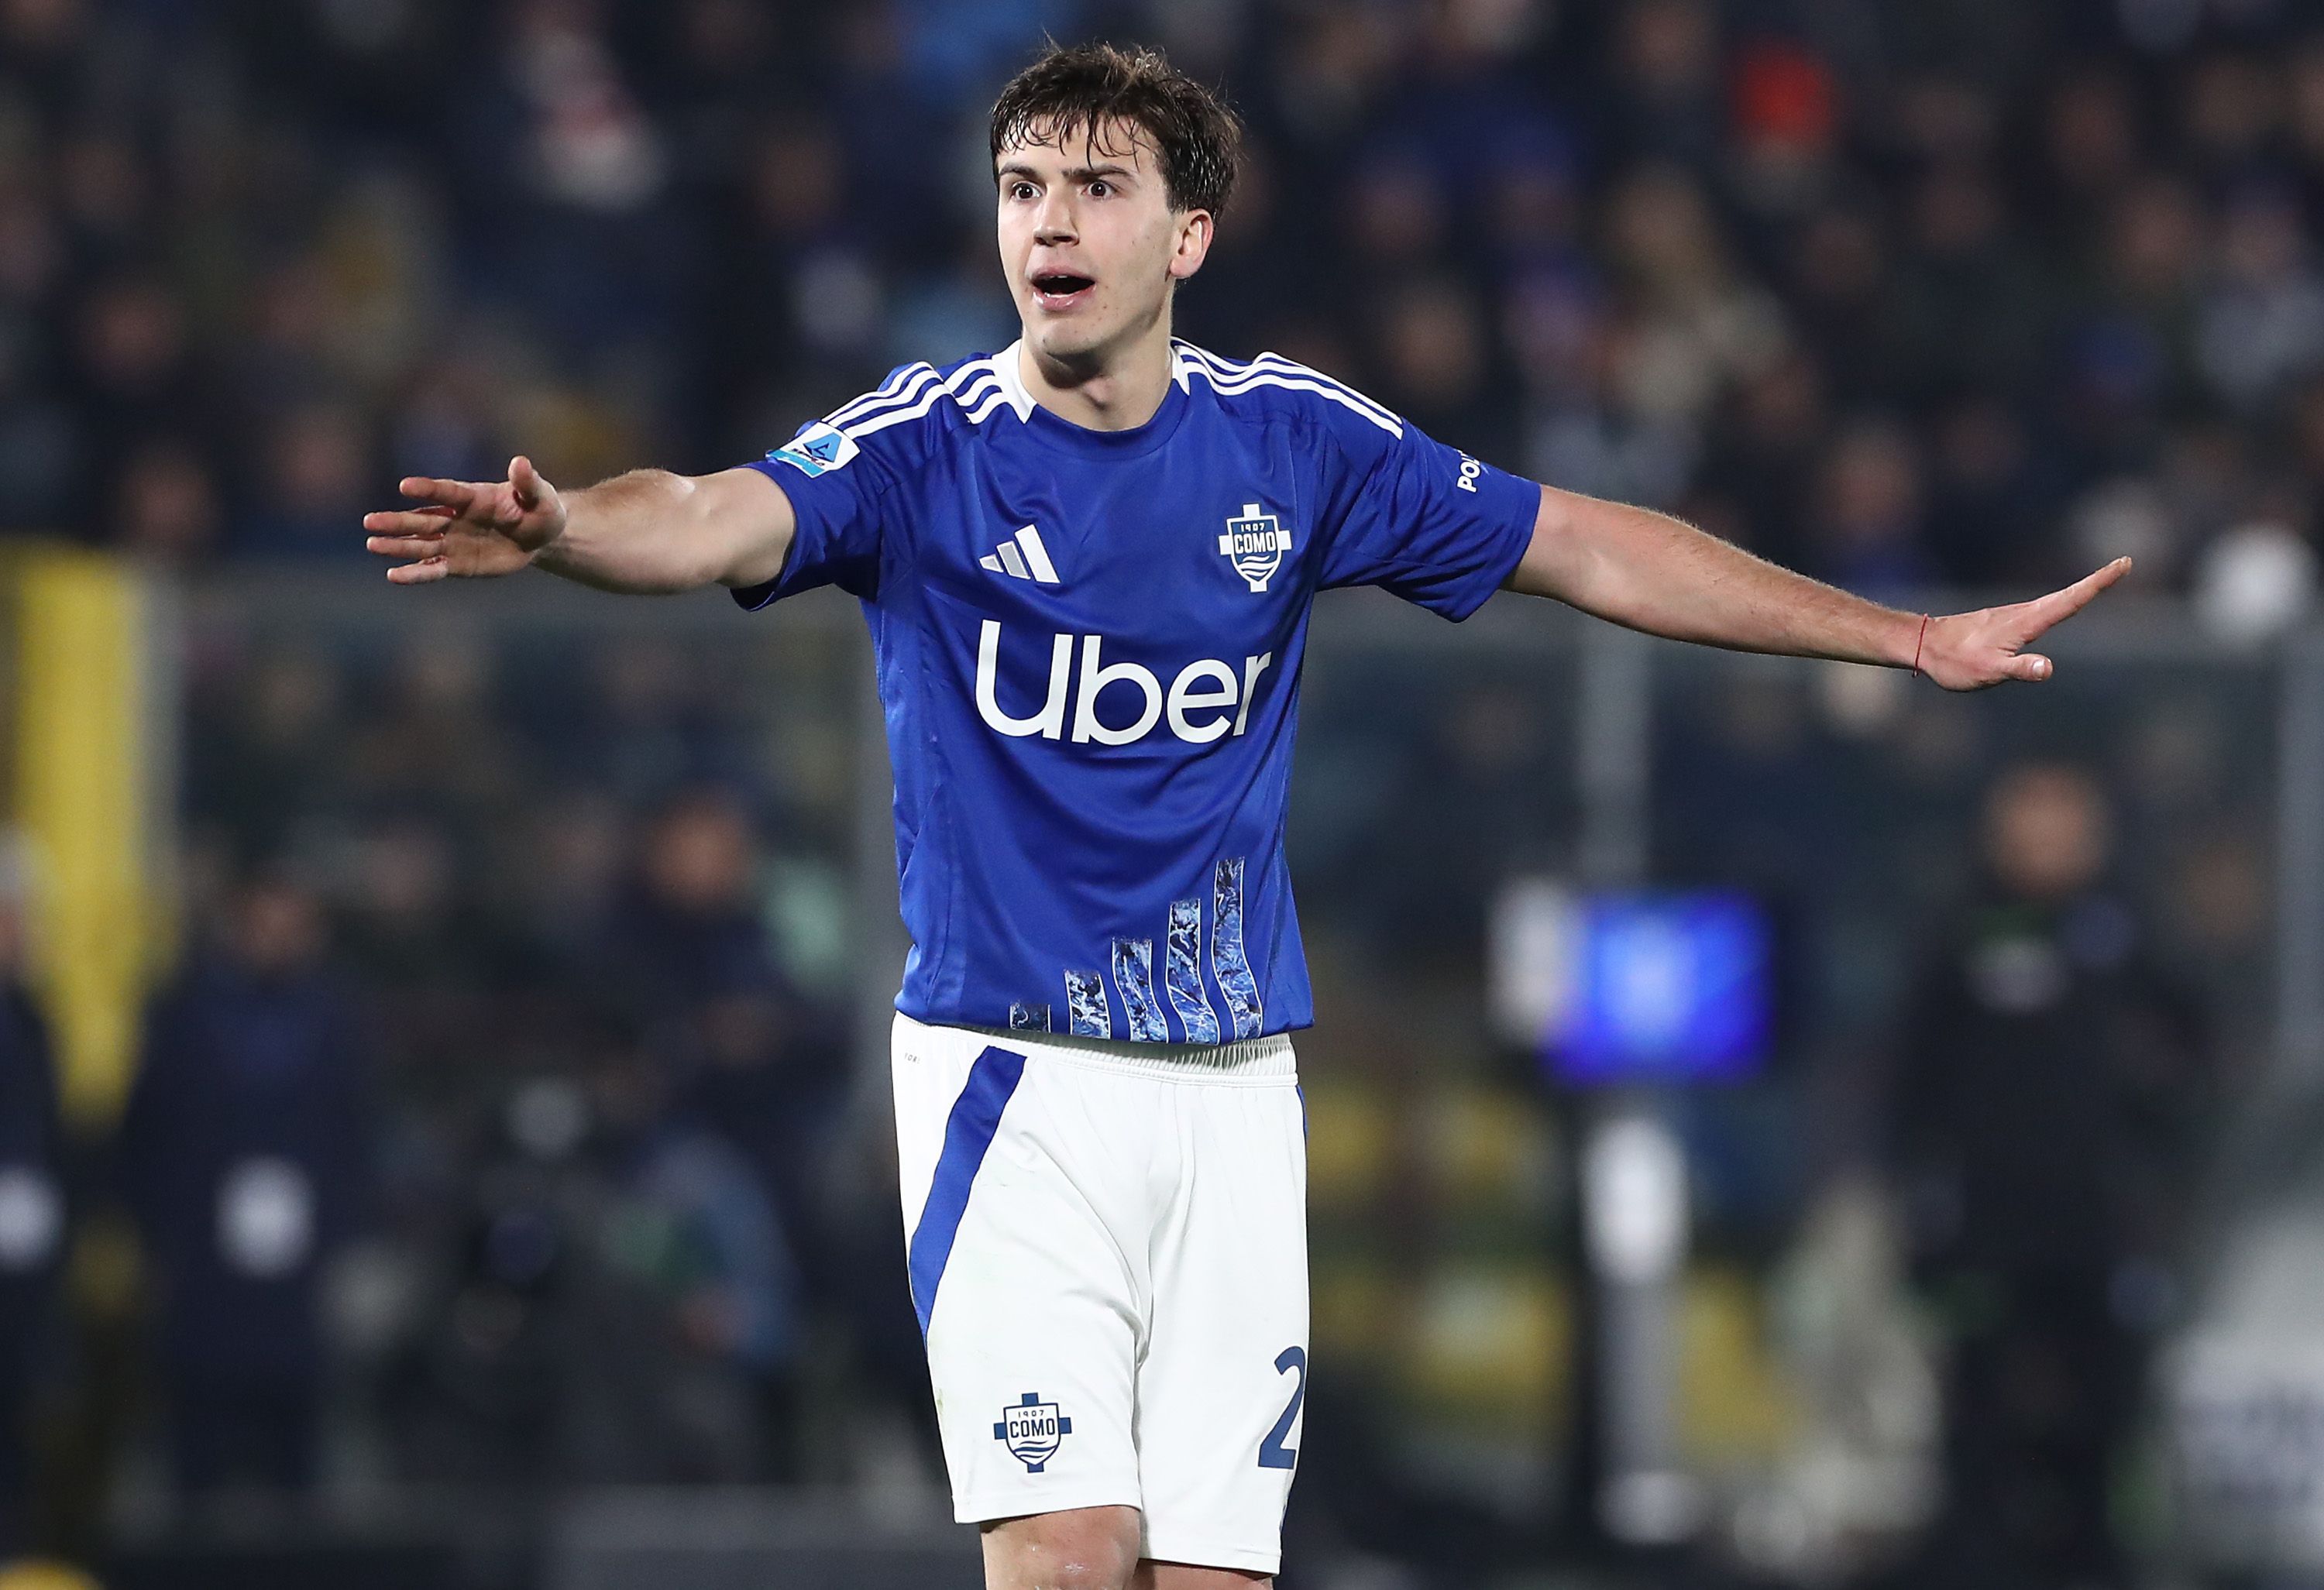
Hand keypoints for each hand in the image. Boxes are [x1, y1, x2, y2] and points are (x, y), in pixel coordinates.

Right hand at [363, 456, 567, 583]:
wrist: (540, 537)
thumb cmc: (540, 510)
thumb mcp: (540, 496)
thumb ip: (527, 483)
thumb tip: (521, 462)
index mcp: (473, 497)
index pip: (447, 492)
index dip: (428, 490)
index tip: (405, 486)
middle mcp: (456, 518)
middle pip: (423, 520)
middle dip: (397, 521)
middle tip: (370, 521)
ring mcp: (453, 541)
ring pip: (421, 544)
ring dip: (397, 545)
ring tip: (373, 544)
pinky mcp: (457, 563)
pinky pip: (433, 569)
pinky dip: (415, 573)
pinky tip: (393, 576)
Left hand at [1917, 557, 2131, 690]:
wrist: (1923, 645)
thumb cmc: (1955, 662)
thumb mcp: (1988, 671)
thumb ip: (2019, 669)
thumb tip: (2047, 668)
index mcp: (2026, 622)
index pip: (2070, 601)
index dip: (2098, 583)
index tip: (2123, 563)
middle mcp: (2024, 613)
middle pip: (2069, 595)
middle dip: (2098, 581)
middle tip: (2124, 564)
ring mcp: (2014, 616)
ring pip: (2055, 601)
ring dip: (2082, 590)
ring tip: (2105, 579)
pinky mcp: (2006, 622)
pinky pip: (2042, 609)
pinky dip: (2062, 601)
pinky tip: (2062, 604)